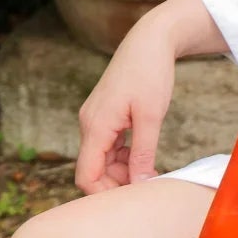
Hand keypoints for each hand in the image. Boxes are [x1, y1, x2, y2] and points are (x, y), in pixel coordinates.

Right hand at [73, 0, 227, 192]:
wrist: (150, 39)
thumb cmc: (151, 73)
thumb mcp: (151, 116)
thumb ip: (143, 153)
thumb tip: (140, 185)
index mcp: (95, 126)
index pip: (85, 176)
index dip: (104, 194)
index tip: (133, 198)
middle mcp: (89, 124)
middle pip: (93, 170)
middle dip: (117, 182)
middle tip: (149, 185)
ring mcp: (95, 119)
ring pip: (102, 159)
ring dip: (123, 170)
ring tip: (151, 170)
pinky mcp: (105, 115)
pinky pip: (108, 145)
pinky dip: (124, 156)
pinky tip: (144, 155)